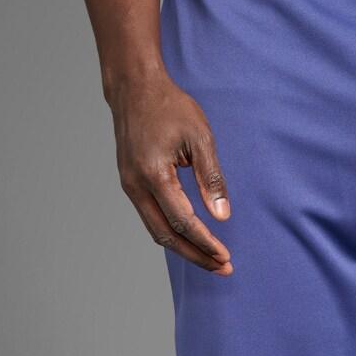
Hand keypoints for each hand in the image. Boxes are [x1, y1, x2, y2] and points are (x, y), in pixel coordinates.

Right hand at [109, 72, 232, 275]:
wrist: (133, 88)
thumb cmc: (169, 107)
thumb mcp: (200, 138)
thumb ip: (211, 178)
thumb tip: (222, 216)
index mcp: (153, 174)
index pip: (182, 221)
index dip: (205, 242)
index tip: (225, 257)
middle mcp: (136, 185)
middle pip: (166, 236)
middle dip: (196, 255)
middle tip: (223, 268)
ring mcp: (129, 186)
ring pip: (156, 231)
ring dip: (184, 249)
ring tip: (211, 259)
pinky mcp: (130, 184)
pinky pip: (151, 218)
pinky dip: (172, 233)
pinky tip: (192, 239)